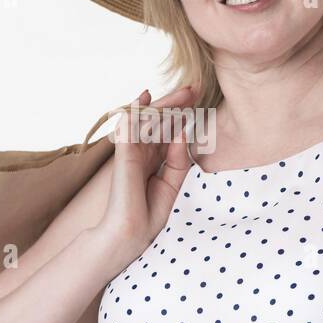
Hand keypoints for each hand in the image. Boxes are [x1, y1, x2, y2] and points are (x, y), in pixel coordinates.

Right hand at [93, 84, 197, 271]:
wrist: (130, 233)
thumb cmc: (148, 213)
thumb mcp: (172, 183)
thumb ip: (178, 159)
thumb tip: (182, 133)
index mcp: (153, 161)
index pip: (168, 133)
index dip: (181, 117)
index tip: (199, 103)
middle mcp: (141, 153)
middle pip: (159, 123)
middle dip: (176, 105)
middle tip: (194, 88)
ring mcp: (131, 152)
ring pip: (147, 120)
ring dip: (164, 103)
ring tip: (183, 90)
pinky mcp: (123, 155)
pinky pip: (128, 127)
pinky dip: (136, 111)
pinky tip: (144, 98)